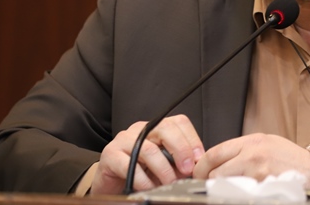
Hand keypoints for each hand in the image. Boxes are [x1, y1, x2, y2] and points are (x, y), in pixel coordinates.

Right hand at [90, 114, 204, 194]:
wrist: (112, 182)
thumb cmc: (139, 171)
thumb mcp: (164, 163)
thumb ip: (178, 160)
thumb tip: (196, 165)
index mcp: (156, 128)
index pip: (179, 123)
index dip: (192, 139)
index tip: (198, 159)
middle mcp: (141, 129)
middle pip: (165, 129)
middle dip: (180, 150)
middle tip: (186, 169)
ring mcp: (124, 140)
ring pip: (149, 149)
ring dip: (164, 169)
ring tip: (169, 183)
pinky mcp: (110, 155)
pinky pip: (130, 166)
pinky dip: (143, 180)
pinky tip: (150, 187)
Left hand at [193, 133, 309, 186]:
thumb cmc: (290, 157)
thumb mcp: (266, 143)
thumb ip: (242, 149)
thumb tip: (220, 159)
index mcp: (251, 141)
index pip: (215, 152)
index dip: (201, 165)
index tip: (198, 172)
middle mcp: (252, 155)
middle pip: (216, 171)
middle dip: (208, 180)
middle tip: (207, 184)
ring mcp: (256, 173)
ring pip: (225, 185)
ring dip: (222, 189)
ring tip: (226, 189)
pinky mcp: (262, 188)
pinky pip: (240, 194)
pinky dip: (237, 195)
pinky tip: (241, 193)